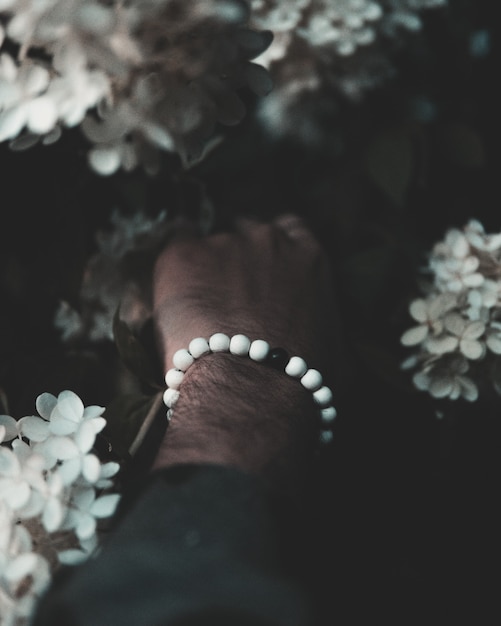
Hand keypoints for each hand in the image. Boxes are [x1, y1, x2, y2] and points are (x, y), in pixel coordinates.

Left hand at [153, 216, 333, 370]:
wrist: (250, 389)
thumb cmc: (299, 382)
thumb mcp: (338, 355)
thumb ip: (330, 333)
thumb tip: (329, 349)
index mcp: (309, 258)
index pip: (291, 229)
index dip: (273, 249)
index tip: (262, 267)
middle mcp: (268, 241)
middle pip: (247, 232)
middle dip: (238, 258)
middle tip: (228, 294)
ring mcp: (225, 244)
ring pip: (210, 247)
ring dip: (206, 270)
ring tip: (198, 311)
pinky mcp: (184, 255)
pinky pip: (175, 247)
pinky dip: (175, 268)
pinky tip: (175, 291)